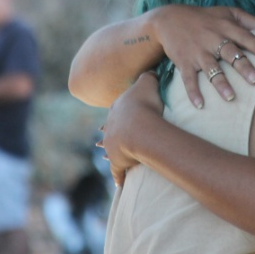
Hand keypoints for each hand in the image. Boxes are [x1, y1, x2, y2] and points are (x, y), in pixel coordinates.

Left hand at [101, 72, 164, 186]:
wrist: (140, 126)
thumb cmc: (145, 104)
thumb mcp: (148, 83)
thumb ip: (149, 75)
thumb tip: (152, 69)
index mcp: (118, 109)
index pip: (117, 110)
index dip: (119, 112)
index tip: (117, 114)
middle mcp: (112, 127)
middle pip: (110, 129)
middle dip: (109, 131)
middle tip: (106, 134)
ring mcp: (113, 145)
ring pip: (109, 149)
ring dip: (108, 152)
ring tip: (103, 155)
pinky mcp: (118, 162)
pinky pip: (117, 171)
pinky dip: (118, 177)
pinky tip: (119, 183)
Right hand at [150, 5, 254, 107]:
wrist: (169, 19)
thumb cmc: (206, 17)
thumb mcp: (230, 13)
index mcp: (225, 27)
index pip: (244, 36)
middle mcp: (212, 39)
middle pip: (230, 53)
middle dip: (243, 67)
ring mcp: (198, 51)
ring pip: (211, 68)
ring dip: (220, 83)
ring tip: (230, 97)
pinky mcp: (184, 62)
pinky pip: (188, 79)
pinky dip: (193, 92)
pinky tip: (200, 104)